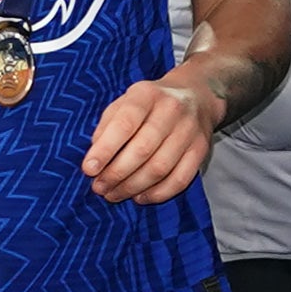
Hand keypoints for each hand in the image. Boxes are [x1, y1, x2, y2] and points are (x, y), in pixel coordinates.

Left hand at [82, 76, 227, 203]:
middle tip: (99, 187)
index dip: (105, 149)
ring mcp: (189, 130)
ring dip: (133, 187)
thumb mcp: (124, 102)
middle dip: (116, 173)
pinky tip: (140, 197)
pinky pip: (180, 179)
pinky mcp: (201, 150)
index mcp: (147, 94)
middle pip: (143, 149)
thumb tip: (95, 157)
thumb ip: (107, 126)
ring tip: (114, 194)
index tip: (89, 169)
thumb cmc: (149, 104)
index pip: (125, 123)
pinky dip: (158, 193)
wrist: (194, 96)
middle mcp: (172, 110)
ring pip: (160, 167)